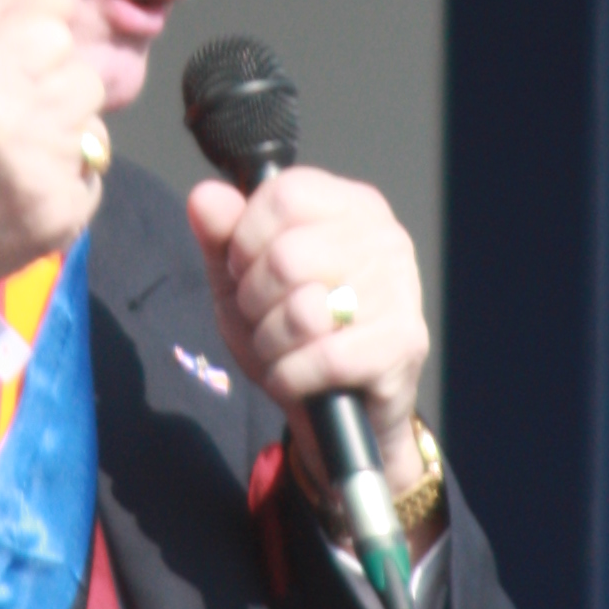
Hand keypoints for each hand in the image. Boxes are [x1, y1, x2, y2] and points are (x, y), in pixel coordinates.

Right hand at [0, 0, 109, 323]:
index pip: (54, 25)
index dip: (48, 32)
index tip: (38, 45)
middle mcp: (10, 121)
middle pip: (83, 73)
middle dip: (58, 86)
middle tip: (22, 109)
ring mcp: (42, 170)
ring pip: (94, 119)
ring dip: (69, 128)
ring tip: (27, 147)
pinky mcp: (64, 210)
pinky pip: (94, 167)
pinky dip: (70, 173)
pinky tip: (32, 183)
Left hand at [185, 165, 429, 496]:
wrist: (338, 412)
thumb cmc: (292, 332)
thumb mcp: (244, 279)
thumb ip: (222, 235)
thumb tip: (205, 196)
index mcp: (351, 205)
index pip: (283, 196)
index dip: (245, 241)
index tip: (246, 270)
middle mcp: (385, 238)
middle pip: (287, 257)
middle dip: (254, 301)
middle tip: (264, 318)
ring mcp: (400, 291)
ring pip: (303, 312)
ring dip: (271, 343)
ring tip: (281, 348)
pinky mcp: (403, 345)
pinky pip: (324, 359)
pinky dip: (291, 377)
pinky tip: (296, 377)